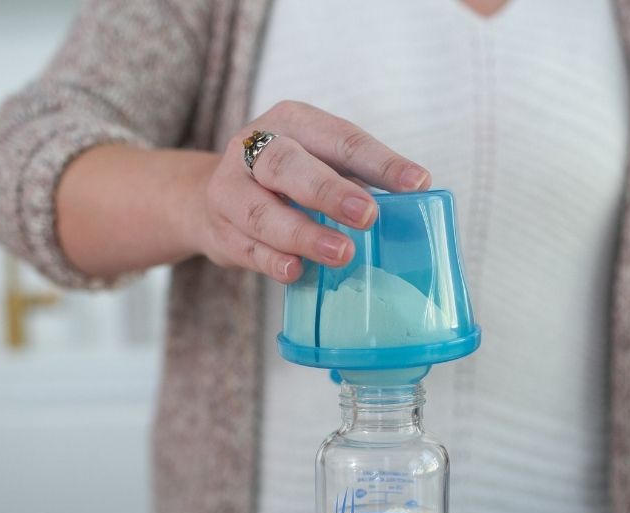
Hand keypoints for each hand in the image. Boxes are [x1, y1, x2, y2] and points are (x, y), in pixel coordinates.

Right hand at [194, 101, 431, 282]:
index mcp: (292, 123)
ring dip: (304, 234)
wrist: (212, 197)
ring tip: (341, 253)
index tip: (417, 183)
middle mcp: (253, 148)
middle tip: (367, 215)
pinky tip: (295, 272)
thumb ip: (359, 178)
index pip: (340, 139)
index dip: (380, 162)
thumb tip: (415, 200)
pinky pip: (246, 248)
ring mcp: (230, 190)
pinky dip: (271, 261)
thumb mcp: (321, 163)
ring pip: (262, 212)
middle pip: (287, 166)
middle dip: (329, 191)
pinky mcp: (220, 231)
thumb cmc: (288, 181)